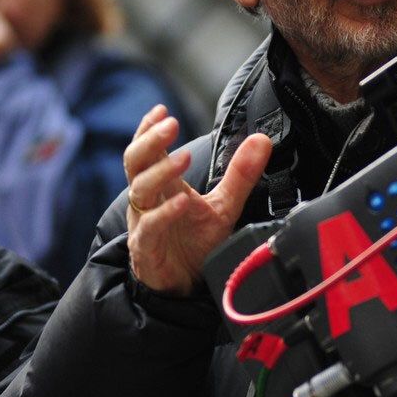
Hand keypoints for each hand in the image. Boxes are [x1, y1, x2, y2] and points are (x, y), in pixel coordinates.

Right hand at [124, 104, 271, 295]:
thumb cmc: (195, 243)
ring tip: (184, 158)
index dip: (148, 129)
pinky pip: (150, 226)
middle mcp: (148, 200)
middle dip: (150, 140)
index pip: (146, 150)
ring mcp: (144, 222)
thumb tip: (261, 140)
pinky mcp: (147, 247)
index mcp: (161, 186)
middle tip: (171, 124)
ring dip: (161, 171)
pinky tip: (183, 203)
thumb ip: (240, 174)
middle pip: (135, 162)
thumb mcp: (224, 205)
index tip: (162, 110)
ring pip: (139, 189)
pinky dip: (165, 213)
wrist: (184, 286)